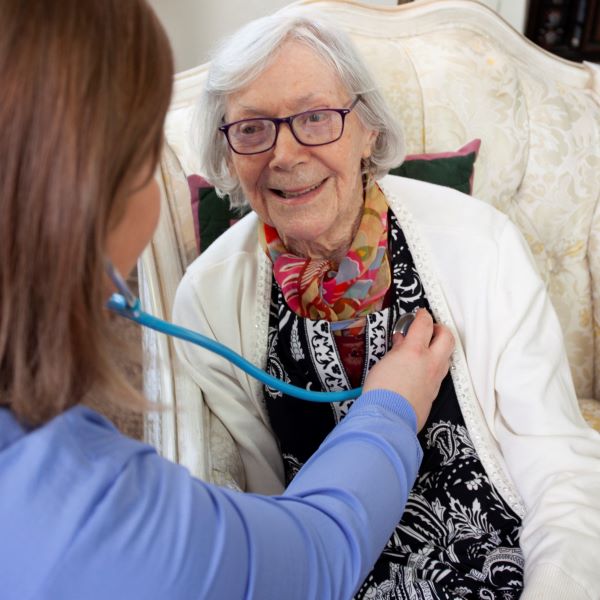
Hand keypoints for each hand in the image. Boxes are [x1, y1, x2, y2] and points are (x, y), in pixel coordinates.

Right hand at [362, 309, 454, 430]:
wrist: (388, 419)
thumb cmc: (380, 391)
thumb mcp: (384, 363)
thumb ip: (396, 350)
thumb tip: (402, 342)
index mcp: (415, 351)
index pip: (425, 324)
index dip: (423, 315)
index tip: (420, 313)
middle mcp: (431, 363)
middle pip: (447, 336)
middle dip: (440, 328)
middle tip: (429, 328)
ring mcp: (435, 378)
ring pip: (447, 355)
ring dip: (439, 347)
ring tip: (425, 348)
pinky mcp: (435, 392)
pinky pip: (440, 372)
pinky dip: (434, 364)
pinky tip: (422, 368)